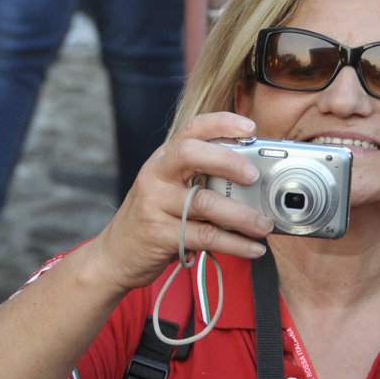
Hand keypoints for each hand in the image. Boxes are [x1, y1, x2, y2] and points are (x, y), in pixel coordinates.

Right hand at [85, 113, 274, 294]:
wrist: (115, 256)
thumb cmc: (153, 220)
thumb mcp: (170, 189)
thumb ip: (200, 179)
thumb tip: (255, 181)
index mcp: (163, 160)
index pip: (191, 129)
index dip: (221, 123)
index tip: (250, 127)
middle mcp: (156, 176)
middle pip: (190, 154)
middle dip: (228, 160)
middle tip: (255, 175)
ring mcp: (154, 204)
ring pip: (203, 203)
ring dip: (242, 215)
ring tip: (264, 224)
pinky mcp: (159, 235)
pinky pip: (205, 237)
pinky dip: (235, 244)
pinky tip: (254, 248)